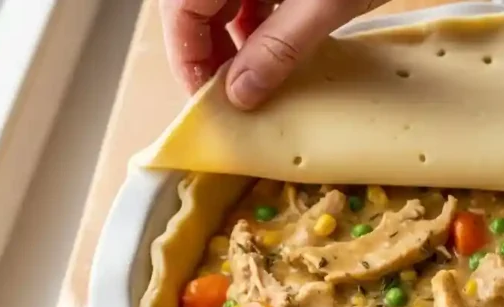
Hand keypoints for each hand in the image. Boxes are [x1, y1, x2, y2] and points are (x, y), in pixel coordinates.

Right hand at [160, 0, 385, 109]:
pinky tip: (276, 43)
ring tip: (257, 77)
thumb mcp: (323, 5)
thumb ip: (278, 48)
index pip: (179, 11)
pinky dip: (254, 15)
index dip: (187, 58)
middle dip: (208, 50)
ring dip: (231, 36)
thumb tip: (240, 94)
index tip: (208, 101)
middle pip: (192, 4)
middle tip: (233, 96)